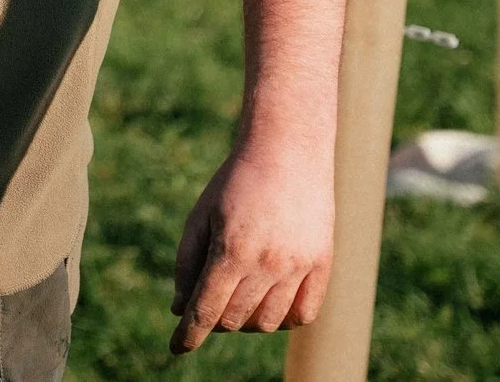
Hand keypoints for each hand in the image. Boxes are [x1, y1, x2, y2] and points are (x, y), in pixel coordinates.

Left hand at [168, 137, 334, 354]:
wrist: (287, 151)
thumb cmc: (235, 183)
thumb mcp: (201, 217)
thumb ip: (187, 264)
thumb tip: (180, 311)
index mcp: (231, 250)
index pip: (206, 310)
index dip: (189, 335)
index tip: (177, 348)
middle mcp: (267, 263)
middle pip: (235, 320)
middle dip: (215, 320)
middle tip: (210, 302)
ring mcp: (298, 266)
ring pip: (267, 322)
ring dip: (247, 321)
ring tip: (238, 299)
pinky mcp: (322, 265)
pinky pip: (303, 314)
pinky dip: (283, 319)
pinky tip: (268, 304)